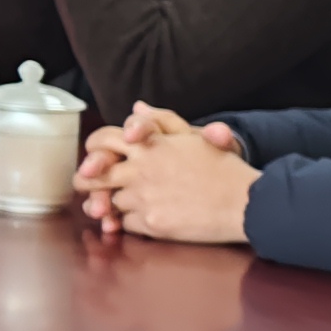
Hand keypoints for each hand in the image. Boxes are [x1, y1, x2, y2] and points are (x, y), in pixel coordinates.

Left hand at [80, 109, 256, 246]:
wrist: (245, 203)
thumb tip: (137, 107)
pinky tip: (137, 219)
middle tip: (84, 183)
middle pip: (95, 174)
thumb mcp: (195, 137)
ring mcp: (145, 197)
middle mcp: (142, 169)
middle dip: (86, 179)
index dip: (94, 146)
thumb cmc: (224, 168)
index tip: (94, 153)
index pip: (104, 139)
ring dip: (110, 203)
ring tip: (109, 205)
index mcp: (151, 145)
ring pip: (110, 201)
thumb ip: (163, 122)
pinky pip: (126, 224)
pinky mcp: (152, 223)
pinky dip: (126, 223)